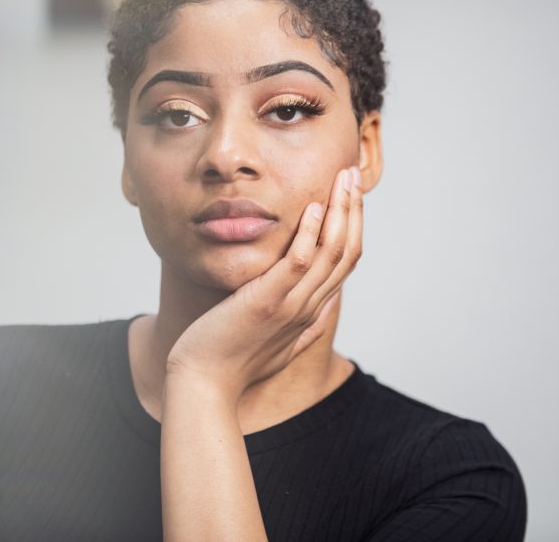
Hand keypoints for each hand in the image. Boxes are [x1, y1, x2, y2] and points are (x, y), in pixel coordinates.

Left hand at [165, 165, 363, 400]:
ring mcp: (291, 305)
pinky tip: (312, 208)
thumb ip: (305, 324)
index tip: (351, 194)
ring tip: (341, 178)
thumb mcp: (279, 342)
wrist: (205, 384)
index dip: (353, 225)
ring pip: (330, 253)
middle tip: (352, 174)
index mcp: (311, 312)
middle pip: (346, 251)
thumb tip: (326, 308)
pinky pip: (296, 263)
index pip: (345, 262)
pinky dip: (309, 234)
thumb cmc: (234, 364)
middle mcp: (308, 307)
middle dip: (353, 209)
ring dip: (340, 211)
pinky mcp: (266, 302)